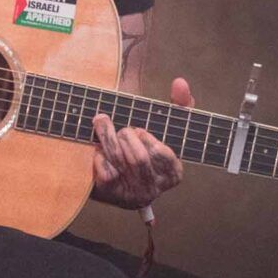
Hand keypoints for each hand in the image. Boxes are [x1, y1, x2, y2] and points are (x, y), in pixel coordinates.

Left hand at [90, 78, 192, 209]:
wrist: (111, 170)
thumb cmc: (143, 141)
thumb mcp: (166, 122)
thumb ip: (179, 103)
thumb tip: (180, 83)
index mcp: (172, 174)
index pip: (163, 155)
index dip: (149, 140)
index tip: (139, 130)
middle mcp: (154, 189)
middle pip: (139, 158)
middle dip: (126, 135)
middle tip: (120, 128)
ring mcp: (131, 194)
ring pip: (120, 161)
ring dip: (108, 136)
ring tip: (102, 122)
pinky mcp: (110, 195)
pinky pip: (104, 171)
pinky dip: (98, 155)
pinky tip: (97, 151)